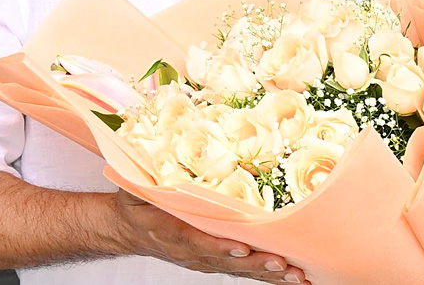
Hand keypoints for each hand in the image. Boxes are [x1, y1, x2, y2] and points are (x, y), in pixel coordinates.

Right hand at [111, 189, 309, 281]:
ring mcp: (202, 259)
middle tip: (283, 263)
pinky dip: (264, 274)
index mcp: (170, 230)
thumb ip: (147, 177)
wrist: (127, 230)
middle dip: (255, 264)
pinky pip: (240, 270)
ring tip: (296, 275)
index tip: (242, 247)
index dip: (218, 246)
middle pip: (225, 261)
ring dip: (266, 273)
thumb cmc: (136, 203)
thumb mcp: (135, 187)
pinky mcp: (212, 261)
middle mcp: (189, 251)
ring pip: (237, 269)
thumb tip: (159, 151)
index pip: (196, 240)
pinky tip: (290, 276)